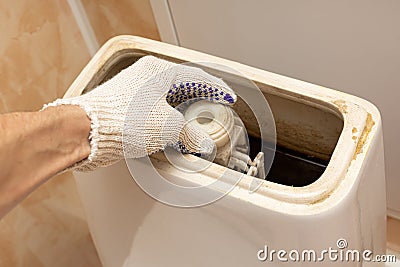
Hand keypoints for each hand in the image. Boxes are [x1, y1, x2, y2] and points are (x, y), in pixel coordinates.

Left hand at [44, 56, 235, 170]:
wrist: (86, 132)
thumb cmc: (122, 121)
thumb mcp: (168, 127)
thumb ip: (190, 134)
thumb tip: (200, 143)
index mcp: (158, 73)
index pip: (197, 77)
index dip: (217, 88)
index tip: (228, 96)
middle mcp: (145, 79)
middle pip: (182, 86)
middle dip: (201, 97)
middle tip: (215, 105)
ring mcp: (134, 93)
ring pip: (168, 99)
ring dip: (184, 111)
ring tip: (197, 121)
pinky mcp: (126, 109)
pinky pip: (155, 111)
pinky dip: (169, 119)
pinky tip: (173, 131)